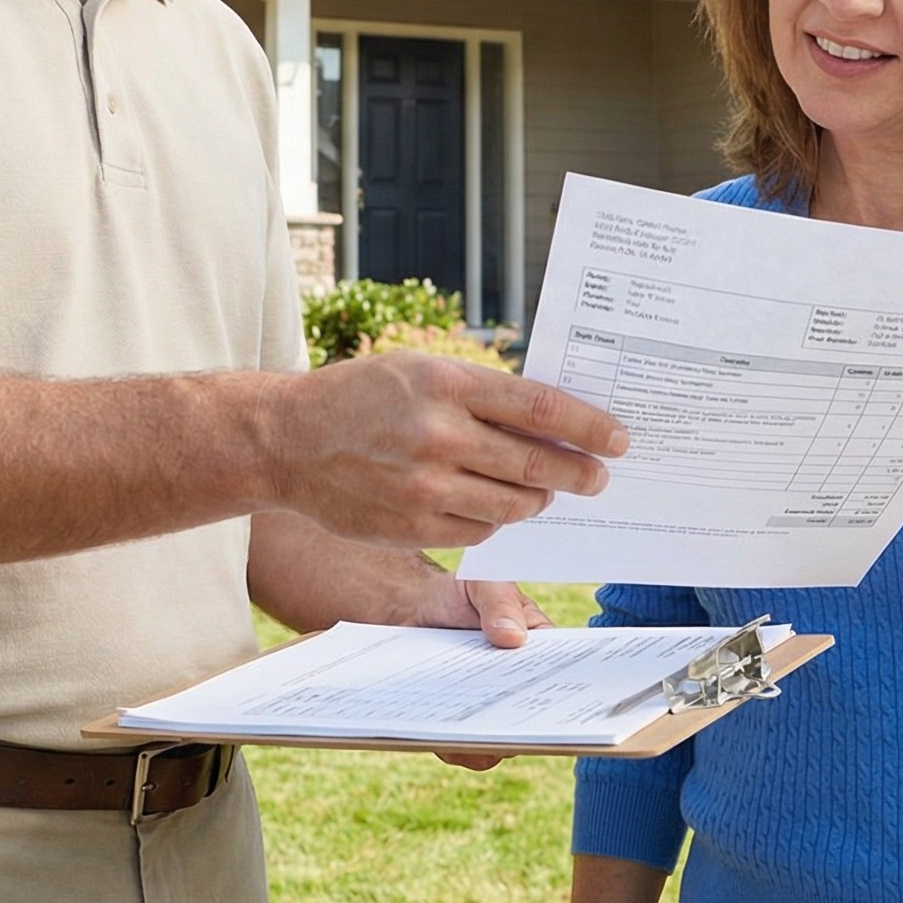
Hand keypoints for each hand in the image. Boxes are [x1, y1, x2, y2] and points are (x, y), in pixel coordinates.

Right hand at [266, 354, 627, 548]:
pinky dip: (495, 521)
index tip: (617, 439)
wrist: (285, 441)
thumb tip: (553, 423)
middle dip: (578, 473)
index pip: (538, 408)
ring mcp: (423, 487)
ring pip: (512, 506)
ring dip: (538, 500)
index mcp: (444, 383)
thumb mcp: (419, 371)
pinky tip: (491, 506)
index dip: (588, 426)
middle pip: (534, 464)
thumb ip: (481, 393)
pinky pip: (478, 532)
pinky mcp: (410, 527)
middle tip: (598, 477)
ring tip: (544, 492)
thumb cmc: (360, 397)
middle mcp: (436, 434)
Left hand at [407, 574, 557, 770]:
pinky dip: (452, 745)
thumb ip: (499, 602)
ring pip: (500, 745)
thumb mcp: (484, 583)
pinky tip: (438, 732)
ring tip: (468, 728)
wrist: (413, 610)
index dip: (567, 694)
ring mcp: (490, 713)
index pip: (566, 679)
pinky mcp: (459, 729)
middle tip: (507, 719)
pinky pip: (462, 750)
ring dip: (486, 742)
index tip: (558, 700)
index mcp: (541, 653)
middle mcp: (521, 690)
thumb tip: (512, 638)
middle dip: (527, 727)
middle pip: (535, 721)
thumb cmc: (460, 595)